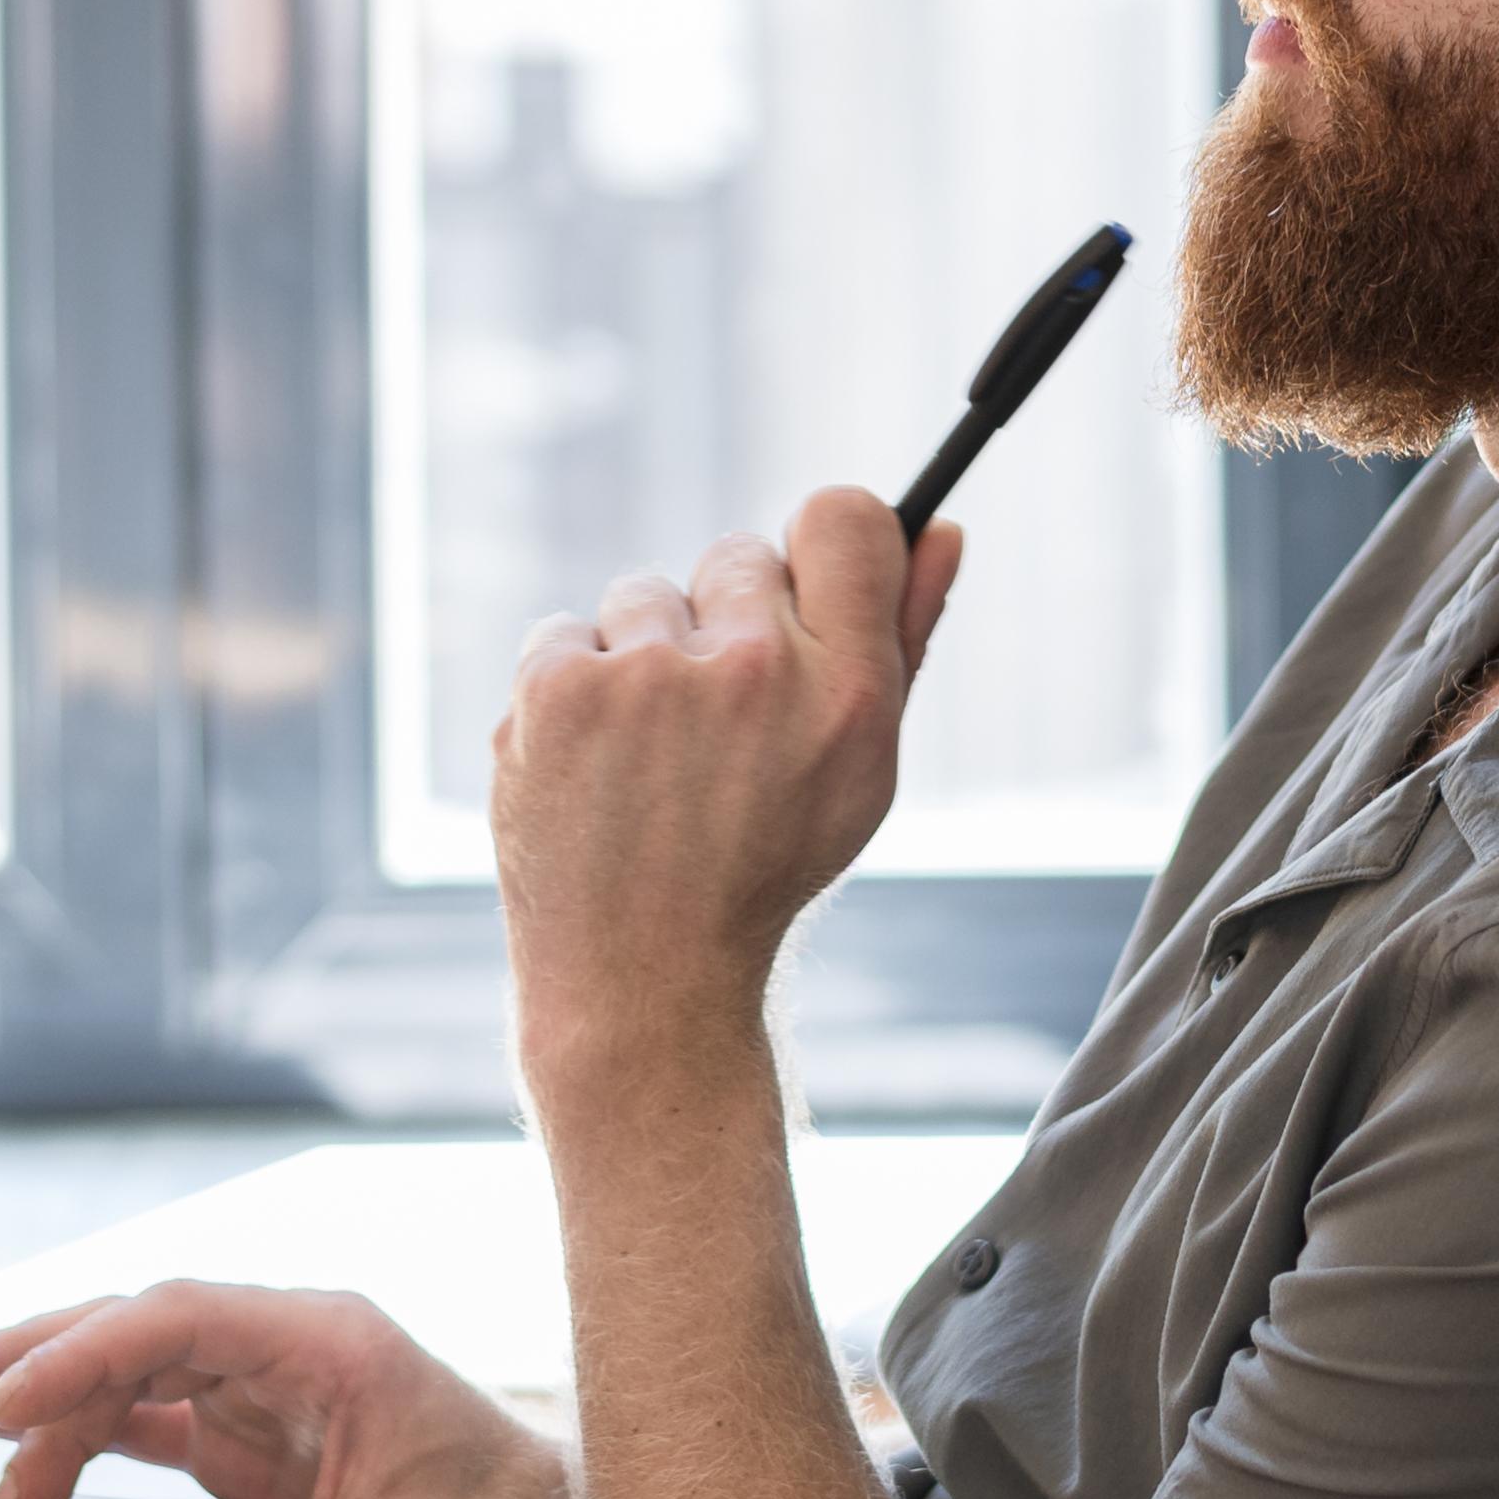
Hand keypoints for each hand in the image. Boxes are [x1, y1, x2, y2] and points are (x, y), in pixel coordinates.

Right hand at [0, 1282, 582, 1498]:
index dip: (83, 1354)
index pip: (177, 1320)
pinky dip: (87, 1445)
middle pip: (135, 1330)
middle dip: (33, 1355)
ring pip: (133, 1376)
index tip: (4, 1401)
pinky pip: (153, 1429)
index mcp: (324, 1342)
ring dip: (49, 1407)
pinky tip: (25, 1472)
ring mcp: (265, 1392)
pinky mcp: (254, 1442)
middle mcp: (284, 1349)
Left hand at [492, 487, 965, 1110]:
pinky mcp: (556, 689)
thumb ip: (904, 639)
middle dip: (726, 621)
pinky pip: (566, 632)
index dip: (826, 538)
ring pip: (646, 594)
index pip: (846, 517)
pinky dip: (574, 689)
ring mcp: (646, 675)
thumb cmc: (761, 870)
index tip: (803, 580)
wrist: (640, 981)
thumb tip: (942, 529)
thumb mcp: (861, 771)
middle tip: (717, 728)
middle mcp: (753, 668)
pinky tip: (593, 768)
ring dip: (644, 656)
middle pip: (740, 553)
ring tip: (650, 761)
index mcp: (848, 690)